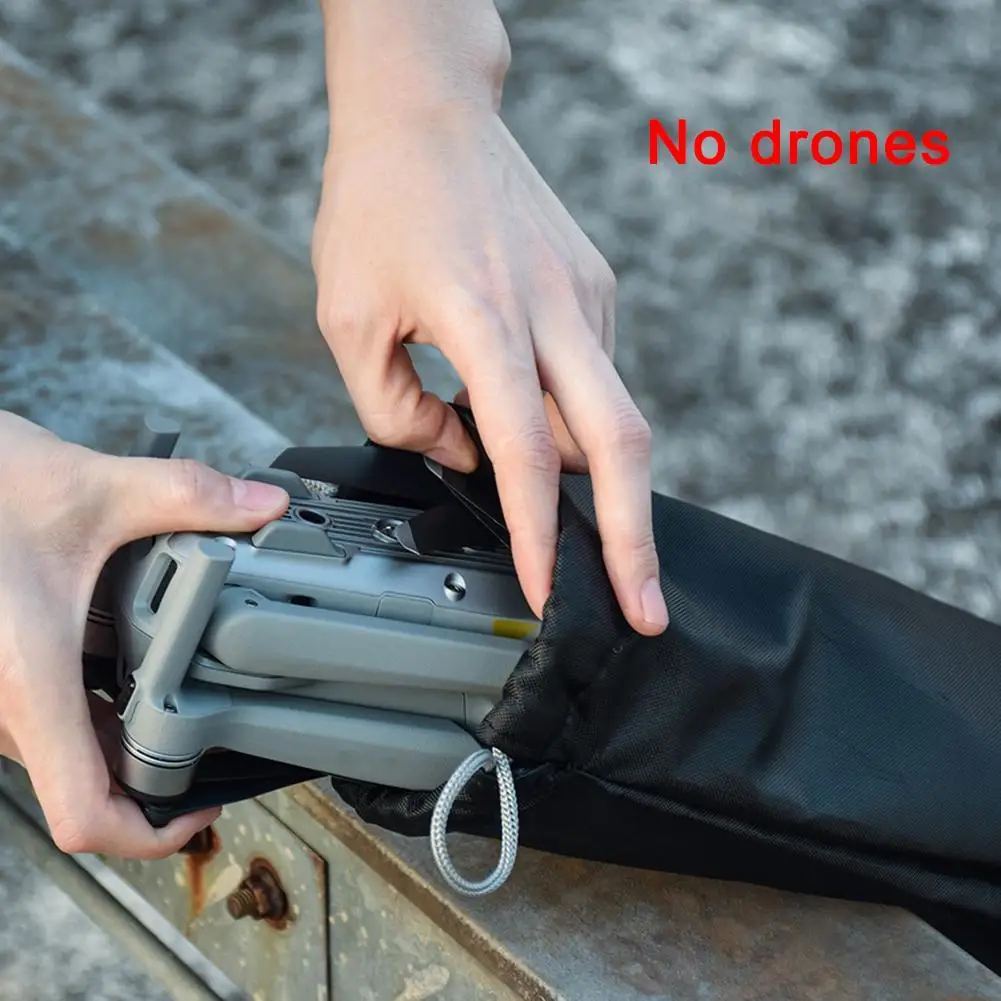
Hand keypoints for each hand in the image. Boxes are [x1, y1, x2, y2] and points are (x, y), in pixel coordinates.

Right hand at [0, 412, 288, 858]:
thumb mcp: (93, 488)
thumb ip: (189, 497)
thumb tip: (263, 506)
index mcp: (28, 679)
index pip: (81, 814)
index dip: (146, 835)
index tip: (199, 812)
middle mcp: (2, 700)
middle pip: (83, 783)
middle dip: (151, 770)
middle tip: (211, 735)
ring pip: (64, 747)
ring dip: (122, 731)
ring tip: (181, 687)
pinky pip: (44, 713)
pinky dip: (92, 702)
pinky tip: (129, 652)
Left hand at [312, 106, 667, 633]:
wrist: (426, 107)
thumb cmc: (379, 202)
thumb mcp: (350, 320)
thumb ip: (399, 411)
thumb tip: (462, 455)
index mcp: (486, 318)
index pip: (528, 453)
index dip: (542, 536)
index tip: (548, 593)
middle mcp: (554, 308)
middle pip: (622, 444)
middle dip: (636, 539)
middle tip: (645, 607)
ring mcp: (586, 295)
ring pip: (609, 415)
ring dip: (591, 476)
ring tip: (559, 508)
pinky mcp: (595, 286)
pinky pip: (595, 376)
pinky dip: (573, 419)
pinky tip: (535, 418)